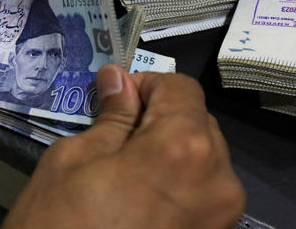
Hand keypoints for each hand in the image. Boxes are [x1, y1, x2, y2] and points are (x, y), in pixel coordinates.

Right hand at [3, 65, 244, 228]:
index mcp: (185, 148)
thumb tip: (119, 80)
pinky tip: (141, 203)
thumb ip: (111, 117)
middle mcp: (220, 181)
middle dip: (160, 120)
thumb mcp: (72, 162)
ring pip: (204, 160)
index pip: (181, 88)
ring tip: (126, 176)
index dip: (146, 85)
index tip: (116, 100)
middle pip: (198, 123)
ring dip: (170, 153)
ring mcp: (223, 219)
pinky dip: (178, 186)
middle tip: (115, 138)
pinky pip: (203, 195)